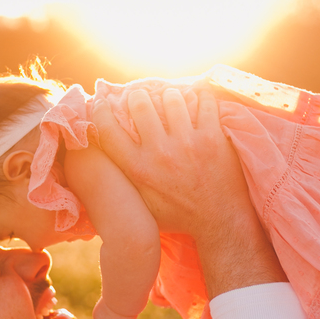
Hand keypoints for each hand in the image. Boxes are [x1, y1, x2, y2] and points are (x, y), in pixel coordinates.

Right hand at [93, 87, 286, 295]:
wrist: (219, 222)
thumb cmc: (177, 215)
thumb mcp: (142, 204)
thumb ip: (125, 180)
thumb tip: (103, 160)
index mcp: (138, 169)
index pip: (108, 131)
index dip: (100, 110)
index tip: (102, 102)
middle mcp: (160, 153)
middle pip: (140, 104)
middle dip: (138, 96)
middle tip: (141, 97)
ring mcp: (188, 143)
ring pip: (172, 99)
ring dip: (170, 96)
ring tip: (171, 100)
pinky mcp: (212, 138)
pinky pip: (205, 103)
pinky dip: (200, 97)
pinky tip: (197, 100)